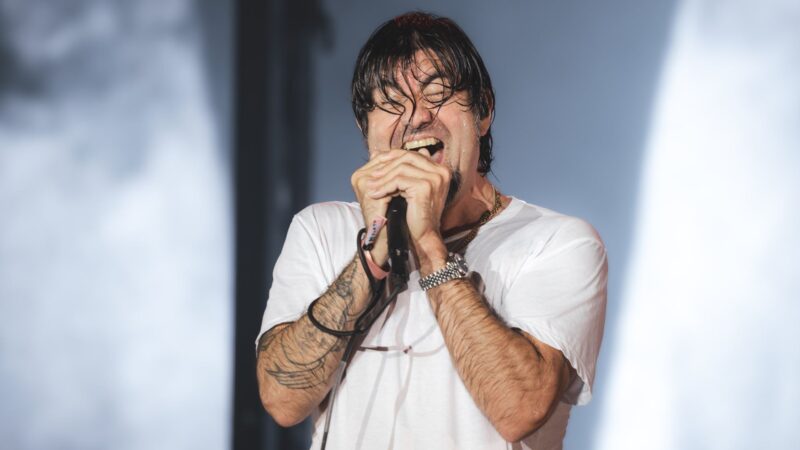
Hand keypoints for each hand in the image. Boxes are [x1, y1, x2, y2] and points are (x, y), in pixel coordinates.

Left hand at [359, 148, 450, 264]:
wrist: (423, 235)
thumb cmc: (415, 213)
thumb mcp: (406, 186)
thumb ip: (398, 169)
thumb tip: (376, 152)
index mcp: (440, 168)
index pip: (412, 154)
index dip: (392, 158)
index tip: (375, 167)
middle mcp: (441, 170)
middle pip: (407, 157)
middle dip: (386, 165)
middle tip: (371, 176)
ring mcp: (435, 178)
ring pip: (401, 168)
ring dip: (383, 177)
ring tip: (371, 186)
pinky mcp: (426, 186)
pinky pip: (399, 180)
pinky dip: (385, 186)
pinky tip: (376, 194)